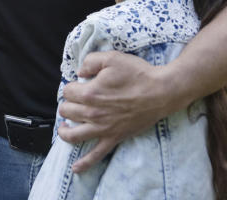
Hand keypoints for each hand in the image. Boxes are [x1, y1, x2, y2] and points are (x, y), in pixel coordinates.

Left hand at [57, 51, 178, 172]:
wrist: (161, 92)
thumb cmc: (137, 74)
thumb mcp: (112, 58)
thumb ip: (91, 61)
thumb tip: (80, 72)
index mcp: (90, 93)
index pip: (67, 91)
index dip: (72, 86)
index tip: (80, 84)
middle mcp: (92, 113)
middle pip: (66, 111)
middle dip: (68, 103)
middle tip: (76, 99)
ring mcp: (102, 128)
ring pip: (73, 135)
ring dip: (65, 130)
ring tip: (65, 126)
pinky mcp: (114, 138)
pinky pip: (96, 154)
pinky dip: (84, 163)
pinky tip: (75, 168)